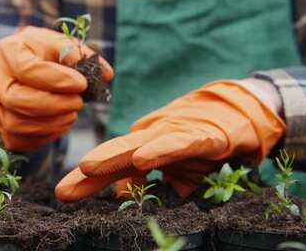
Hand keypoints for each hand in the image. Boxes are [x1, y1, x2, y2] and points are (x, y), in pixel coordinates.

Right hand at [0, 26, 112, 150]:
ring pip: (18, 124)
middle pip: (17, 101)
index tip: (81, 83)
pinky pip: (21, 140)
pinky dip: (45, 135)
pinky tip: (60, 122)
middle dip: (54, 105)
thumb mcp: (59, 43)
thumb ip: (81, 56)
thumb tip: (106, 75)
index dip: (57, 80)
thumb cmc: (42, 53)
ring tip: (72, 112)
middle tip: (78, 101)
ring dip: (52, 122)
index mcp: (7, 52)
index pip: (27, 70)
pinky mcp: (1, 128)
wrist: (20, 67)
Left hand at [55, 80, 284, 201]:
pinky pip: (179, 144)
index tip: (64, 194)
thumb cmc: (201, 140)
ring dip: (114, 155)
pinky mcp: (202, 135)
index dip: (87, 181)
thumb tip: (121, 193)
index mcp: (144, 147)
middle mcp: (153, 137)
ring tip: (89, 167)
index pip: (111, 166)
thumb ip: (148, 181)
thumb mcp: (173, 169)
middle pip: (117, 155)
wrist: (241, 112)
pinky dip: (162, 150)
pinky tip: (143, 158)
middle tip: (64, 188)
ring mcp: (175, 133)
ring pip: (141, 144)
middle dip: (90, 172)